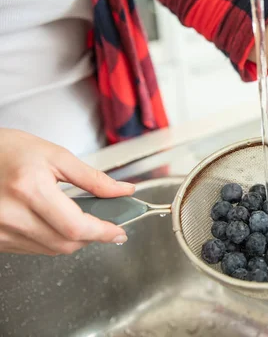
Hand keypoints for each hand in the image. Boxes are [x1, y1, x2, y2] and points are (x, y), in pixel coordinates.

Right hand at [0, 128, 133, 254]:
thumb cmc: (7, 150)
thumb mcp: (55, 155)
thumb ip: (92, 178)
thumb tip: (122, 191)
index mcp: (29, 189)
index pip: (76, 226)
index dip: (103, 232)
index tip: (119, 232)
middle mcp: (11, 214)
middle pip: (65, 243)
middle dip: (91, 237)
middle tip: (106, 224)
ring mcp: (0, 231)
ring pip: (50, 250)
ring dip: (73, 239)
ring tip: (80, 219)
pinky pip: (32, 249)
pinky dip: (51, 240)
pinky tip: (56, 223)